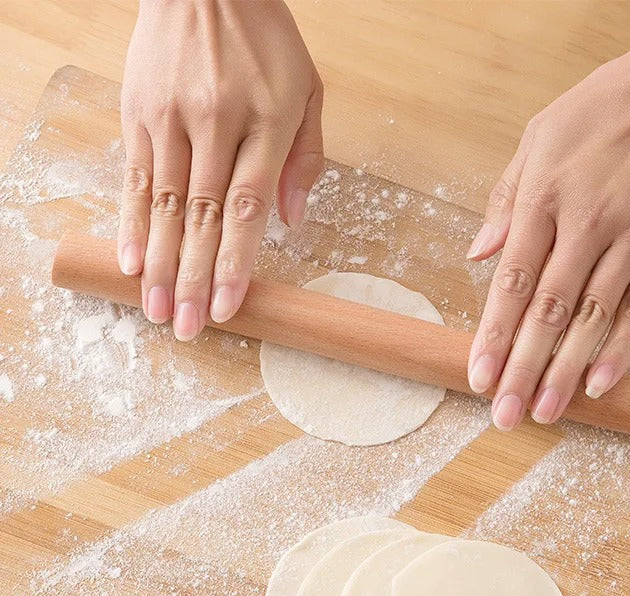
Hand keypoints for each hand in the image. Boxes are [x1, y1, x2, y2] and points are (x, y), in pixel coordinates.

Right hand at [118, 0, 323, 340]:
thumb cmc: (265, 42)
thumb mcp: (308, 90)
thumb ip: (306, 158)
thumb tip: (293, 220)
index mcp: (264, 124)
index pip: (247, 208)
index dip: (236, 262)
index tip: (228, 305)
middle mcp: (214, 125)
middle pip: (202, 217)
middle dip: (194, 279)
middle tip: (189, 329)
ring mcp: (170, 120)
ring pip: (165, 206)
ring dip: (161, 265)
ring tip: (158, 312)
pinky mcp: (138, 115)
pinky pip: (135, 179)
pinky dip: (133, 224)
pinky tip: (131, 263)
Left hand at [465, 42, 629, 430]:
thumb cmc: (601, 110)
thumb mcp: (537, 139)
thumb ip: (505, 200)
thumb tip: (477, 254)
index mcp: (544, 199)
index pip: (511, 283)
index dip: (493, 335)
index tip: (478, 377)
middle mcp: (585, 225)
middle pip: (547, 312)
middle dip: (523, 368)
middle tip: (505, 415)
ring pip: (592, 318)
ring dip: (565, 370)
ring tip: (545, 412)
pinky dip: (621, 347)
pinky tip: (600, 383)